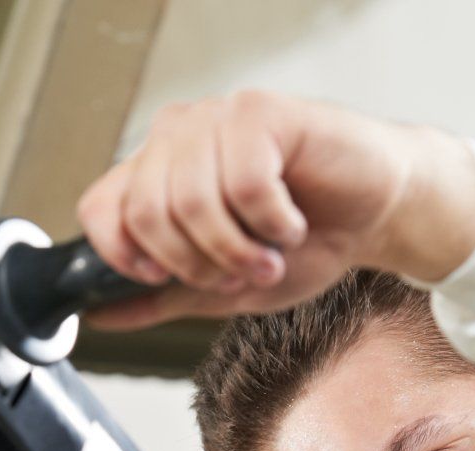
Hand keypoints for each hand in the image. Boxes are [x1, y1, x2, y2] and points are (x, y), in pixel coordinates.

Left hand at [75, 89, 474, 329]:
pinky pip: (245, 183)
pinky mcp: (262, 112)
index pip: (98, 208)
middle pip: (146, 213)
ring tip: (269, 253)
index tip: (164, 278)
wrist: (378, 215)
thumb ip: (160, 297)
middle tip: (238, 271)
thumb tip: (97, 314)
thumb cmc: (306, 239)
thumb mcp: (221, 285)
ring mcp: (218, 119)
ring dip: (237, 249)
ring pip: (192, 201)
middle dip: (196, 263)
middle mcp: (179, 136)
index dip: (122, 255)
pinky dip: (272, 222)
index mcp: (157, 170)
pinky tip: (291, 221)